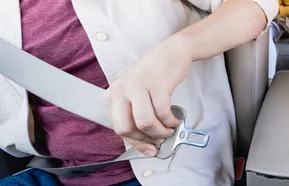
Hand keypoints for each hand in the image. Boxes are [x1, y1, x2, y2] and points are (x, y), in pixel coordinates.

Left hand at [104, 37, 191, 156]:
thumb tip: (149, 146)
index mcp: (113, 95)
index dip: (136, 142)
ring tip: (170, 129)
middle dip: (146, 138)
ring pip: (145, 123)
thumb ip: (139, 119)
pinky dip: (171, 120)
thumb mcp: (139, 96)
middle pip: (126, 128)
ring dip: (161, 131)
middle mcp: (121, 90)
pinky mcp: (156, 84)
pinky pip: (163, 112)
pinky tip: (175, 118)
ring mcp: (137, 85)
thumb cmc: (156, 76)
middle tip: (159, 138)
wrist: (172, 53)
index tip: (150, 149)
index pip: (119, 128)